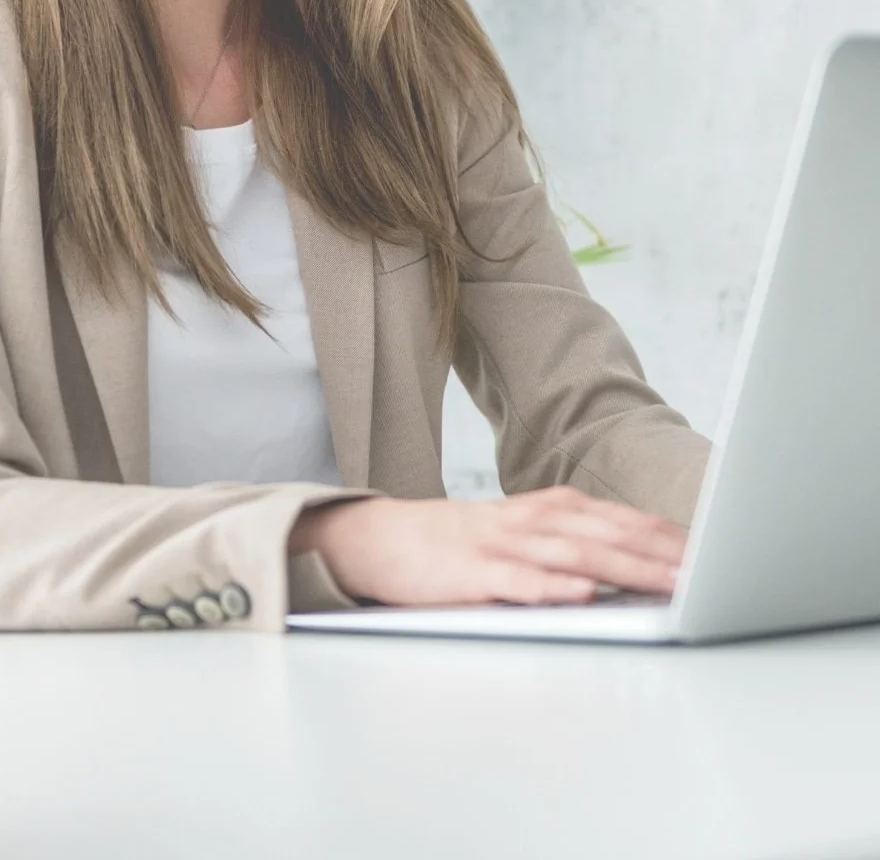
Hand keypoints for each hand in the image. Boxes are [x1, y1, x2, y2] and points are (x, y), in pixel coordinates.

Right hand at [288, 486, 685, 606]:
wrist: (384, 539)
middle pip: (610, 534)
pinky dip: (552, 588)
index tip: (719, 553)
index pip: (625, 521)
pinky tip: (582, 596)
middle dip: (664, 554)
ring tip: (668, 583)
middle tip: (712, 569)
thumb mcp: (526, 536)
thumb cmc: (464, 545)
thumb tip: (643, 566)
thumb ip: (578, 546)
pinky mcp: (472, 572)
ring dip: (625, 569)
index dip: (671, 537)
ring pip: (575, 556)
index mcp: (553, 509)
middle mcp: (535, 519)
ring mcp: (503, 543)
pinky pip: (519, 581)